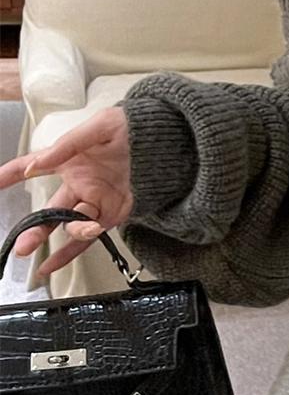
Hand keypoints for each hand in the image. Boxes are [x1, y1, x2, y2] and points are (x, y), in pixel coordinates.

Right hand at [0, 106, 133, 280]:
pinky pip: (87, 238)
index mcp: (70, 160)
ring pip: (69, 224)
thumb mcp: (99, 126)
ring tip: (58, 243)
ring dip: (60, 236)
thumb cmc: (132, 127)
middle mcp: (78, 184)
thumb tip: (35, 165)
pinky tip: (50, 267)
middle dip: (33, 228)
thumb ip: (66, 146)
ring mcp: (94, 201)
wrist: (166, 140)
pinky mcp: (112, 215)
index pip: (33, 165)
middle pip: (48, 209)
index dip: (10, 174)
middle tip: (21, 244)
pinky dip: (68, 253)